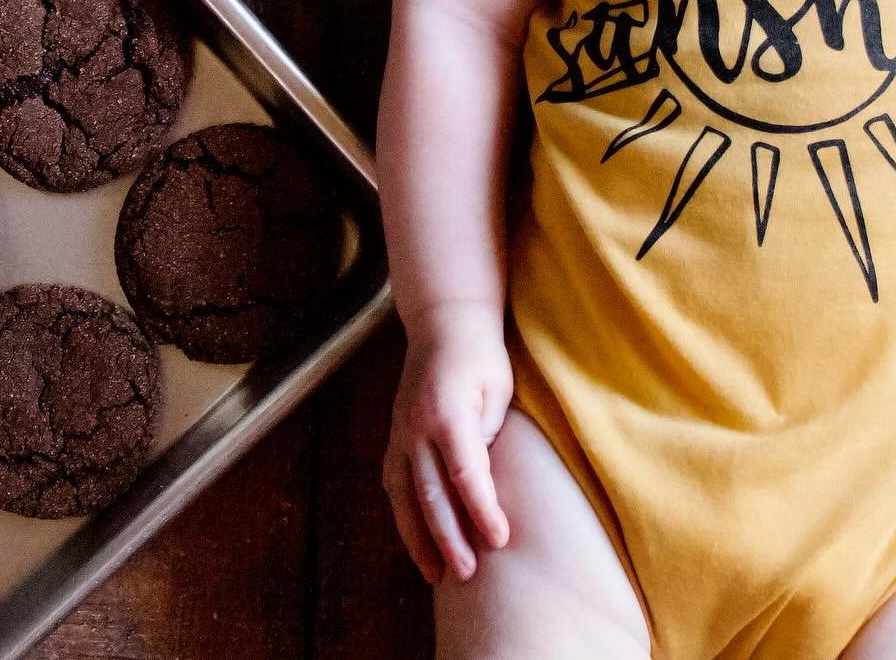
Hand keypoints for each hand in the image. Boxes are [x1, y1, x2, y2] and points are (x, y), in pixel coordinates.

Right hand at [382, 303, 513, 585]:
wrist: (443, 320)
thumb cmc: (480, 355)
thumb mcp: (497, 389)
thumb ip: (486, 435)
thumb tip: (481, 485)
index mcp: (446, 411)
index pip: (465, 473)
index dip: (483, 510)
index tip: (501, 539)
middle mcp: (416, 425)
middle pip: (431, 493)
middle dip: (449, 538)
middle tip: (468, 574)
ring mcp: (400, 431)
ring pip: (405, 496)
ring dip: (420, 538)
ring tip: (438, 575)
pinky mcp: (395, 435)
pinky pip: (394, 484)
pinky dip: (404, 516)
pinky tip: (417, 543)